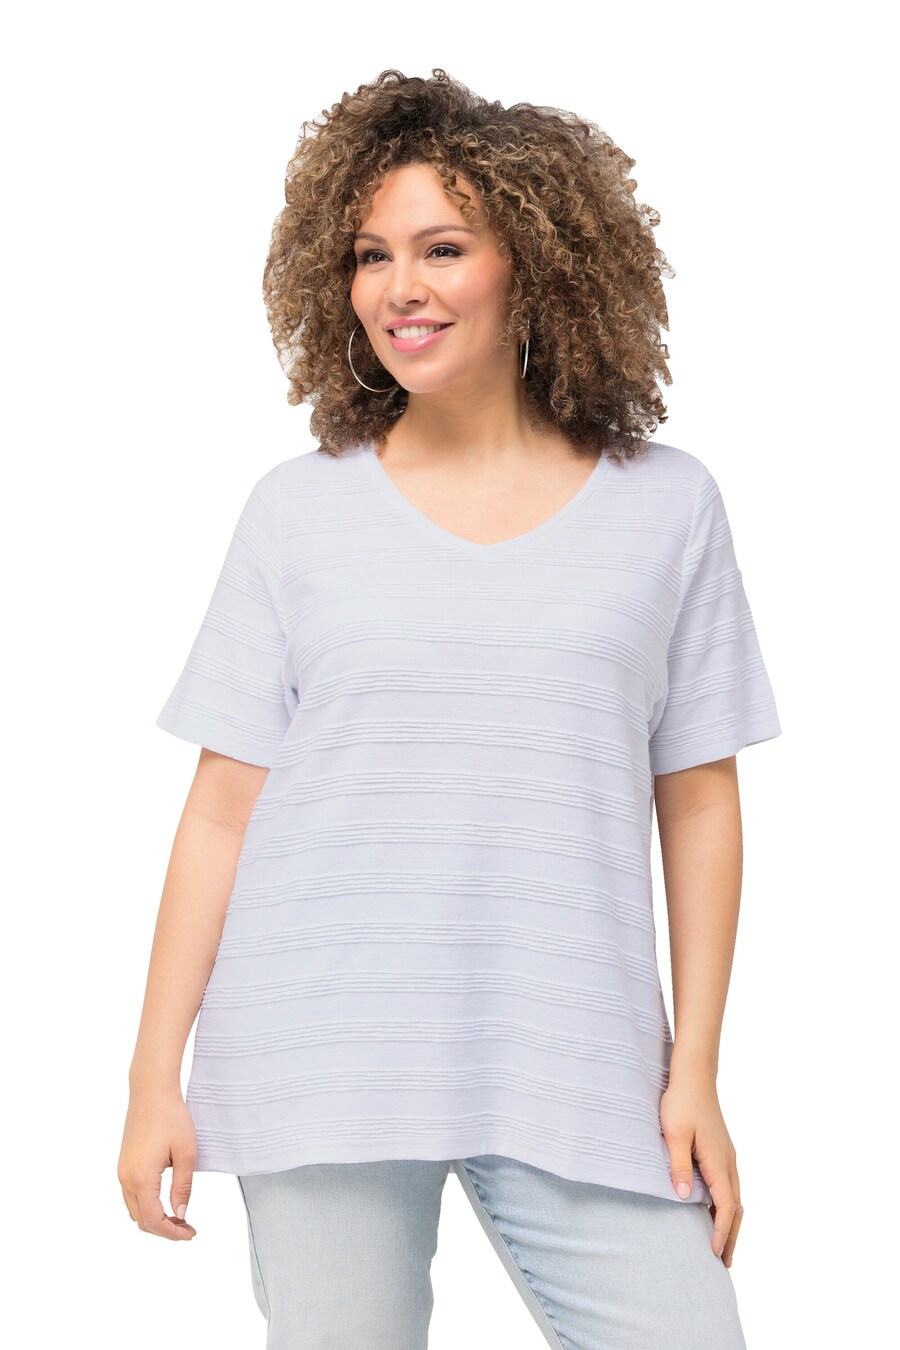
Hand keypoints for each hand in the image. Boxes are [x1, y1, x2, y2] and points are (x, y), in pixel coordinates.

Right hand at [118, 1086, 197, 1240]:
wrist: (151, 1091)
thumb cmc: (171, 1117)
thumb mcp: (186, 1153)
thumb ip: (183, 1187)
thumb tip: (180, 1214)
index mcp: (141, 1178)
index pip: (154, 1220)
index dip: (172, 1233)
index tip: (190, 1233)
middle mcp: (126, 1178)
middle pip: (141, 1220)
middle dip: (164, 1229)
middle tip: (187, 1228)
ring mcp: (122, 1171)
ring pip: (134, 1209)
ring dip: (154, 1218)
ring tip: (178, 1216)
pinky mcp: (124, 1163)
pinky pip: (131, 1195)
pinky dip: (146, 1204)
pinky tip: (164, 1200)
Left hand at [659, 1070, 742, 1266]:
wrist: (693, 1075)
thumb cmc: (681, 1102)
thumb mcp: (675, 1134)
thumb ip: (679, 1166)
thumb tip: (685, 1198)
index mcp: (718, 1160)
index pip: (726, 1205)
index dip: (721, 1231)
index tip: (714, 1253)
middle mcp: (728, 1161)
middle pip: (736, 1207)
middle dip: (731, 1235)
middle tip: (725, 1262)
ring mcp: (727, 1156)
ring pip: (736, 1197)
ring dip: (731, 1222)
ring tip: (724, 1245)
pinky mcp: (721, 1150)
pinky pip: (730, 1186)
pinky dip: (728, 1206)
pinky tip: (718, 1211)